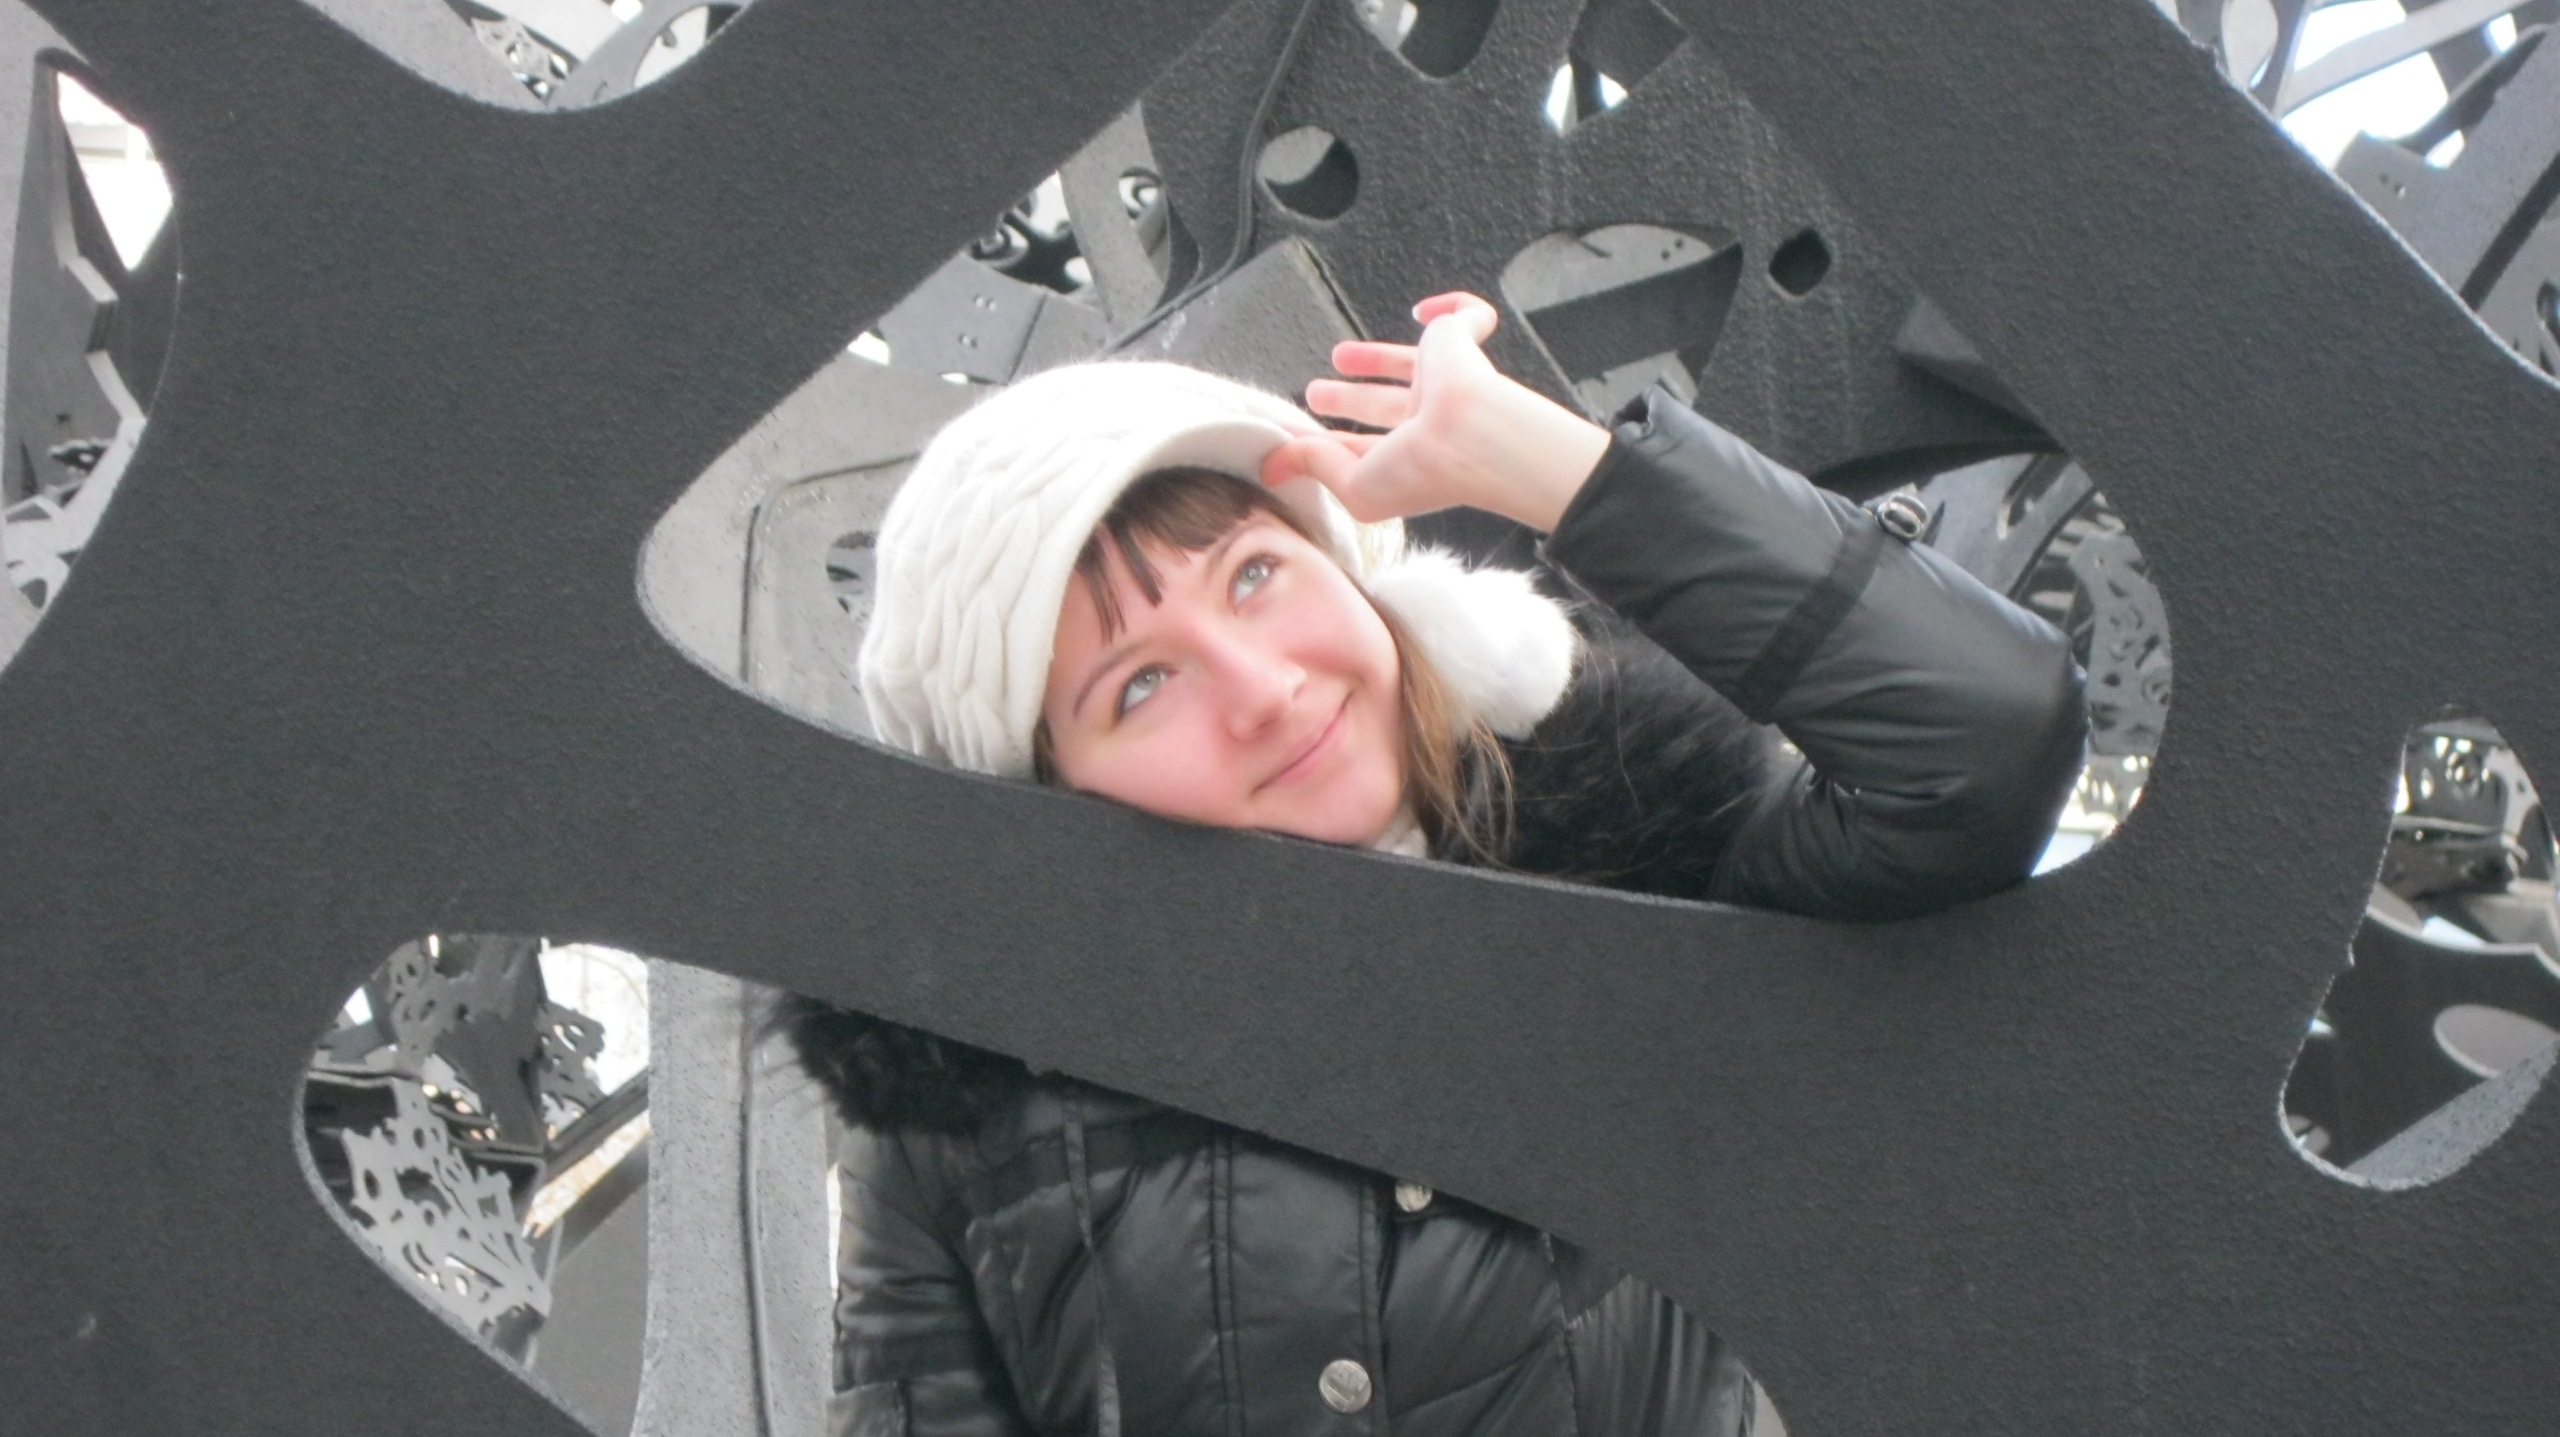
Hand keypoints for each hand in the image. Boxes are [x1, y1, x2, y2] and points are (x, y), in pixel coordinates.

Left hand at [1260, 292, 1609, 532]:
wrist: (1469, 435)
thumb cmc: (1420, 470)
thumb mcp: (1353, 484)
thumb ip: (1312, 465)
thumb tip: (1273, 466)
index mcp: (1407, 457)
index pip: (1364, 449)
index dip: (1331, 442)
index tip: (1295, 435)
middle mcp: (1431, 419)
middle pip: (1383, 405)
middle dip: (1348, 399)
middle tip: (1314, 394)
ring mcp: (1448, 380)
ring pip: (1411, 362)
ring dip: (1376, 357)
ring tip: (1337, 355)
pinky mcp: (1460, 340)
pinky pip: (1469, 316)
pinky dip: (1455, 307)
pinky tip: (1426, 311)